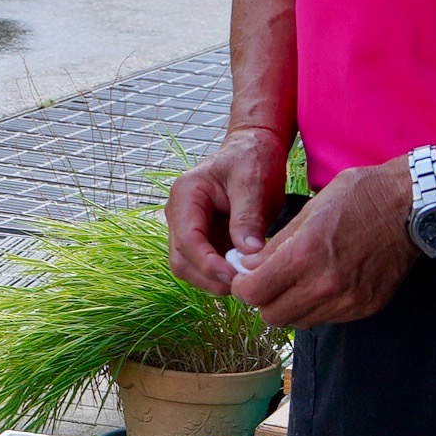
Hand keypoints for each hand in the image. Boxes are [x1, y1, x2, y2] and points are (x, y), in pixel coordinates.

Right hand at [165, 126, 287, 294]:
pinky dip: (222, 275)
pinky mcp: (205, 239)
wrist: (254, 149)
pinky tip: (244, 275)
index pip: (187, 239)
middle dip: (207, 277)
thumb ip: (247, 216)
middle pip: (181, 260)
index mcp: (186, 195)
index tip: (234, 276)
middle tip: (241, 286)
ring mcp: (190, 228)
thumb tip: (246, 253)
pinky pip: (206, 266)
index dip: (207, 263)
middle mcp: (180, 214)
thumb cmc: (252, 158)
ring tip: (244, 281)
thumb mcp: (252, 182)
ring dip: (213, 280)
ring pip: (190, 267)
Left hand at [234, 158, 420, 330]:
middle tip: (268, 281)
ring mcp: (348, 300)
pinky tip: (323, 285)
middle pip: (272, 316)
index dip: (243, 286)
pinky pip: (328, 319)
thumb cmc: (358, 197)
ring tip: (297, 282)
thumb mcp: (308, 211)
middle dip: (264, 300)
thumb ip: (275, 246)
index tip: (247, 275)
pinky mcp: (366, 307)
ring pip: (299, 322)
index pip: (252, 294)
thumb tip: (249, 267)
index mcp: (304, 256)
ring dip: (291, 306)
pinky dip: (317, 308)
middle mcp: (324, 285)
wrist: (411, 206)